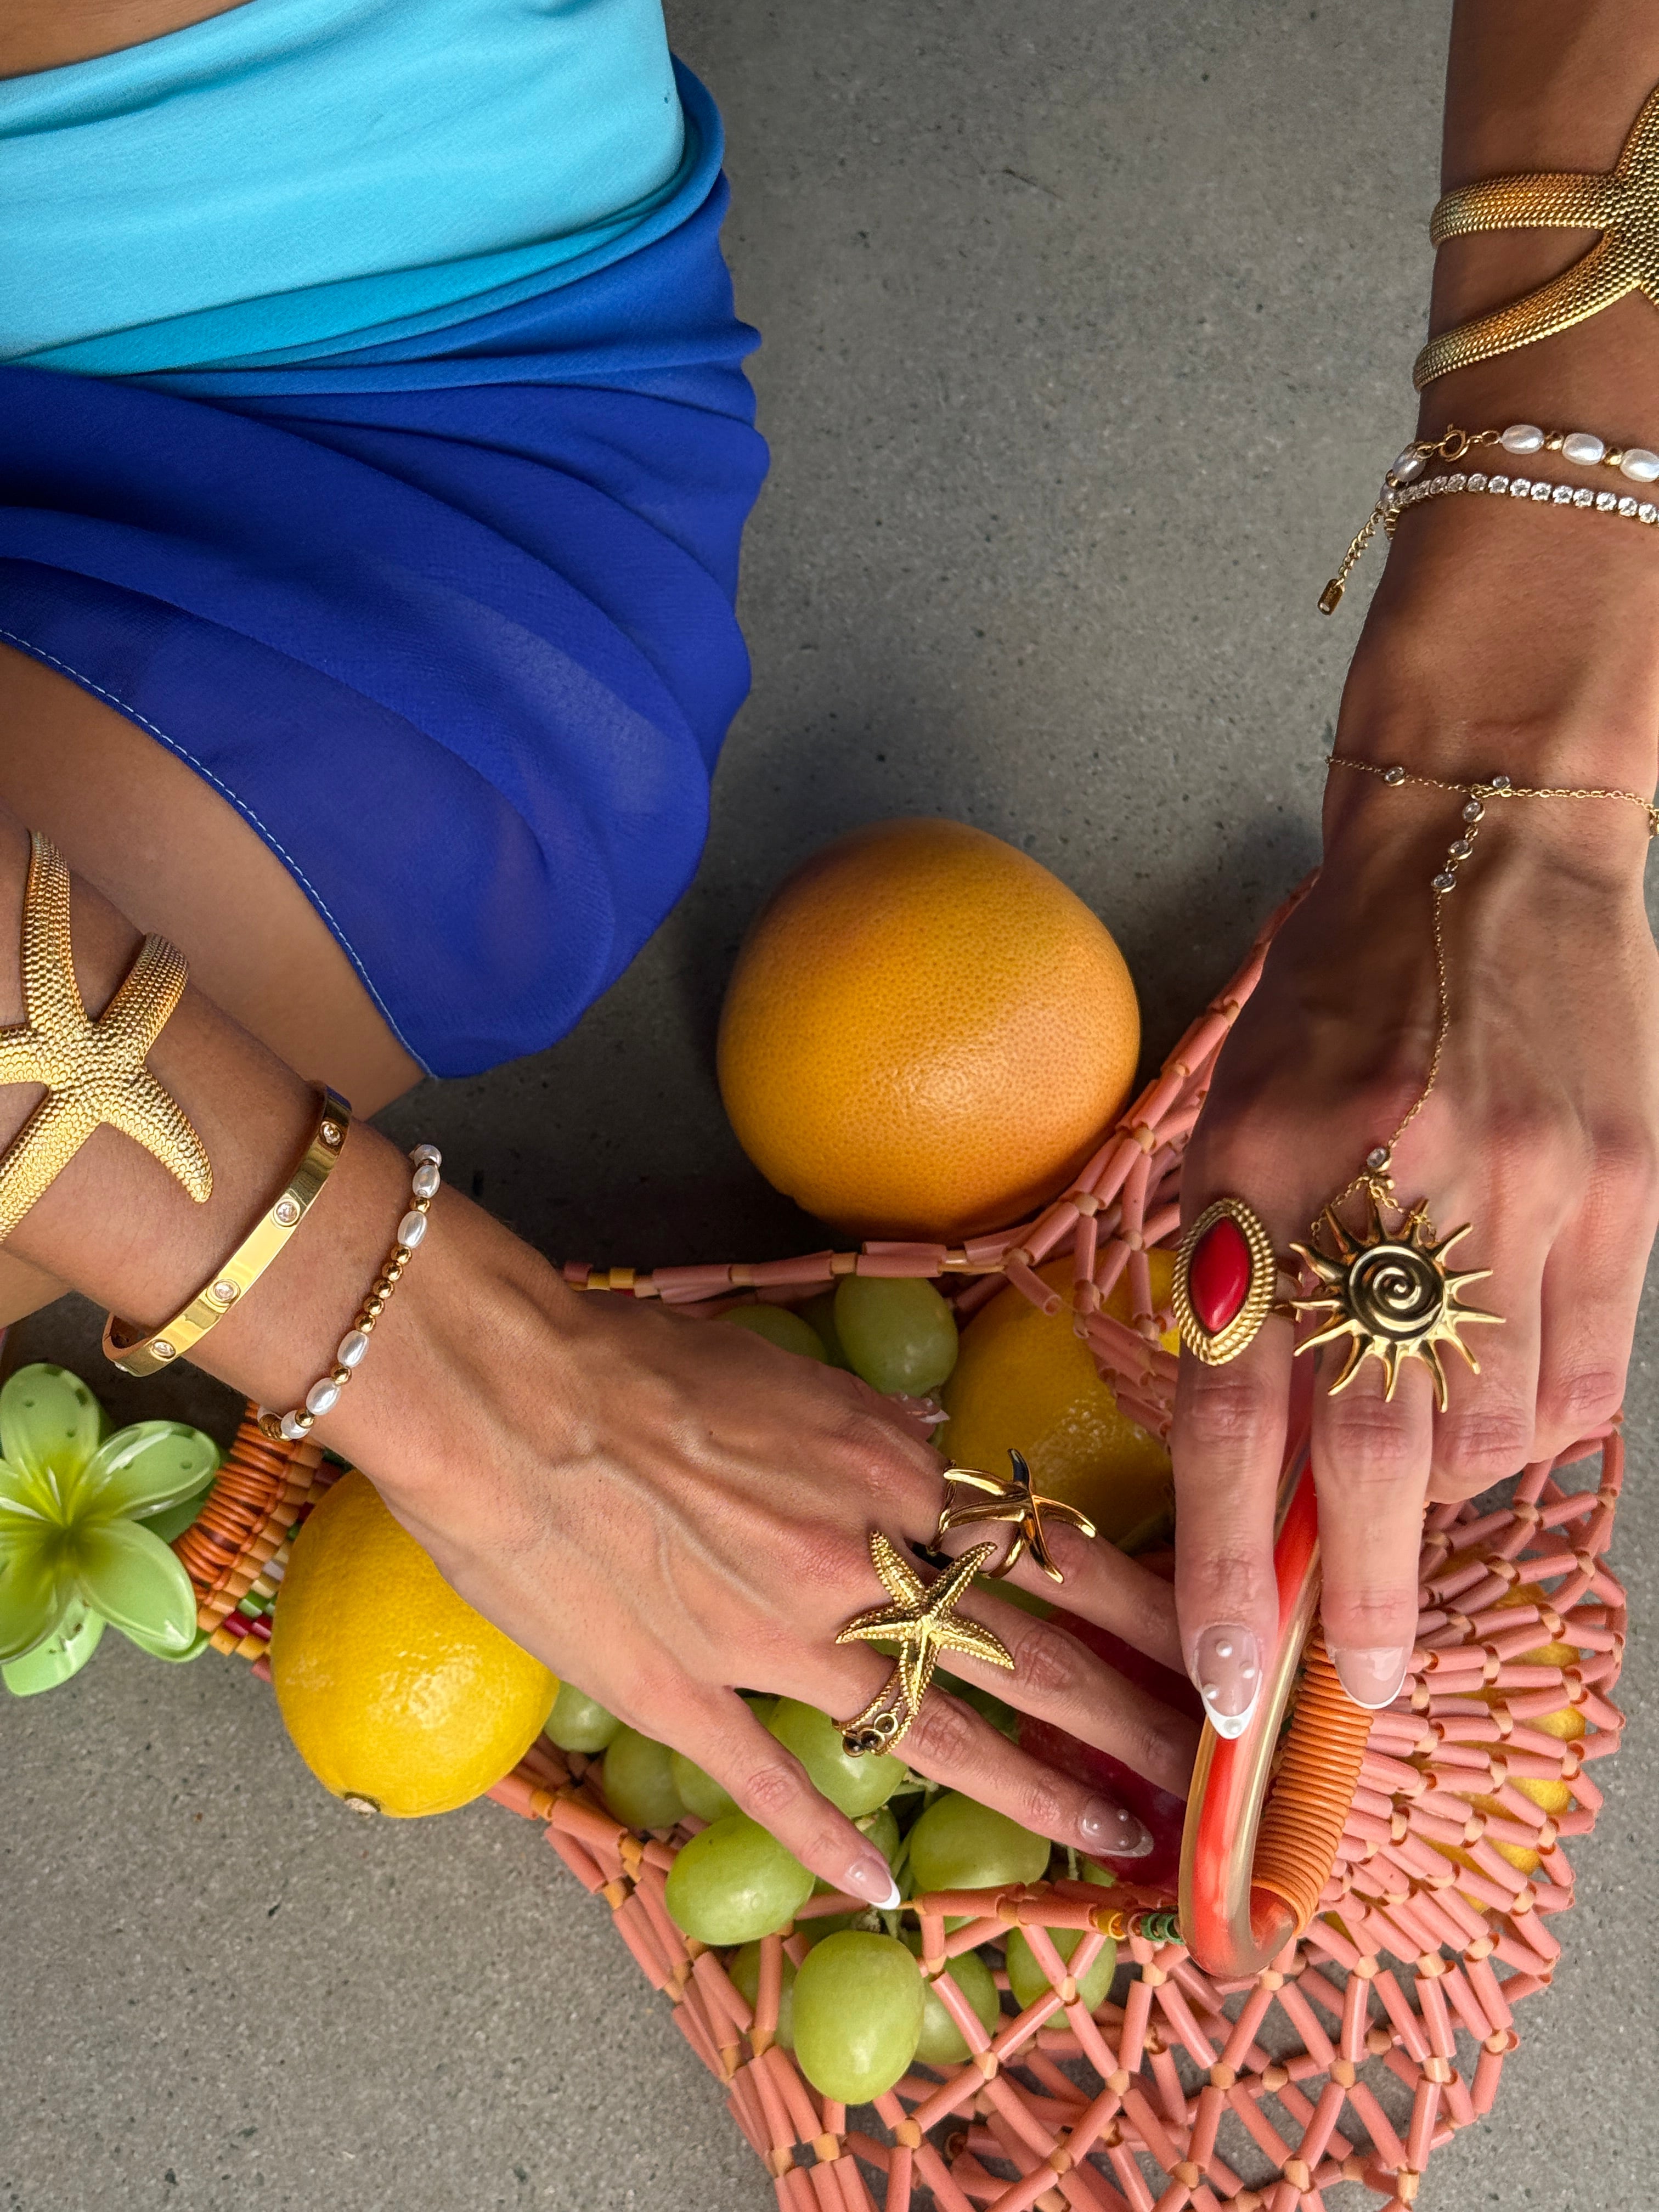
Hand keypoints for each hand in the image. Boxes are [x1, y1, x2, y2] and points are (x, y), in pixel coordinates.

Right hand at [330, 1205, 1200, 1903]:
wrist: (512, 1392)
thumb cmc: (644, 1360)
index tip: (1214, 1655)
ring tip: (1114, 1838)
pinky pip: (776, 1783)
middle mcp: (858, 1563)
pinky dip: (834, 1843)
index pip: (1055, 1556)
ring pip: (938, 1732)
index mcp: (889, 1472)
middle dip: (1130, 1721)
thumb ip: (879, 1427)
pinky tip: (887, 1888)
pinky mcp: (687, 1695)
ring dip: (1038, 1792)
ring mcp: (775, 1640)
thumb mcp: (794, 1372)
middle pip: (1030, 1655)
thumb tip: (935, 1450)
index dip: (1148, 1616)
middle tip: (1203, 1777)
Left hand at [1172, 514, 1658, 1729]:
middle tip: (1352, 1683)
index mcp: (1259, 1170)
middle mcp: (1392, 1191)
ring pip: (1494, 1433)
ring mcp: (1528, 1194)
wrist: (1481, 848)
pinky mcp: (1626, 1191)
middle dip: (1359, 1595)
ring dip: (1449, 1478)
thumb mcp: (1243, 1121)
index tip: (1231, 1680)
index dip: (1227, 1562)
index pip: (1234, 1409)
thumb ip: (1244, 1283)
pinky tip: (1500, 1371)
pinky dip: (1530, 1417)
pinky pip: (1581, 1377)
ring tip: (1424, 1419)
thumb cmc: (1336, 998)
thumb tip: (1274, 1470)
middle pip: (1378, 1455)